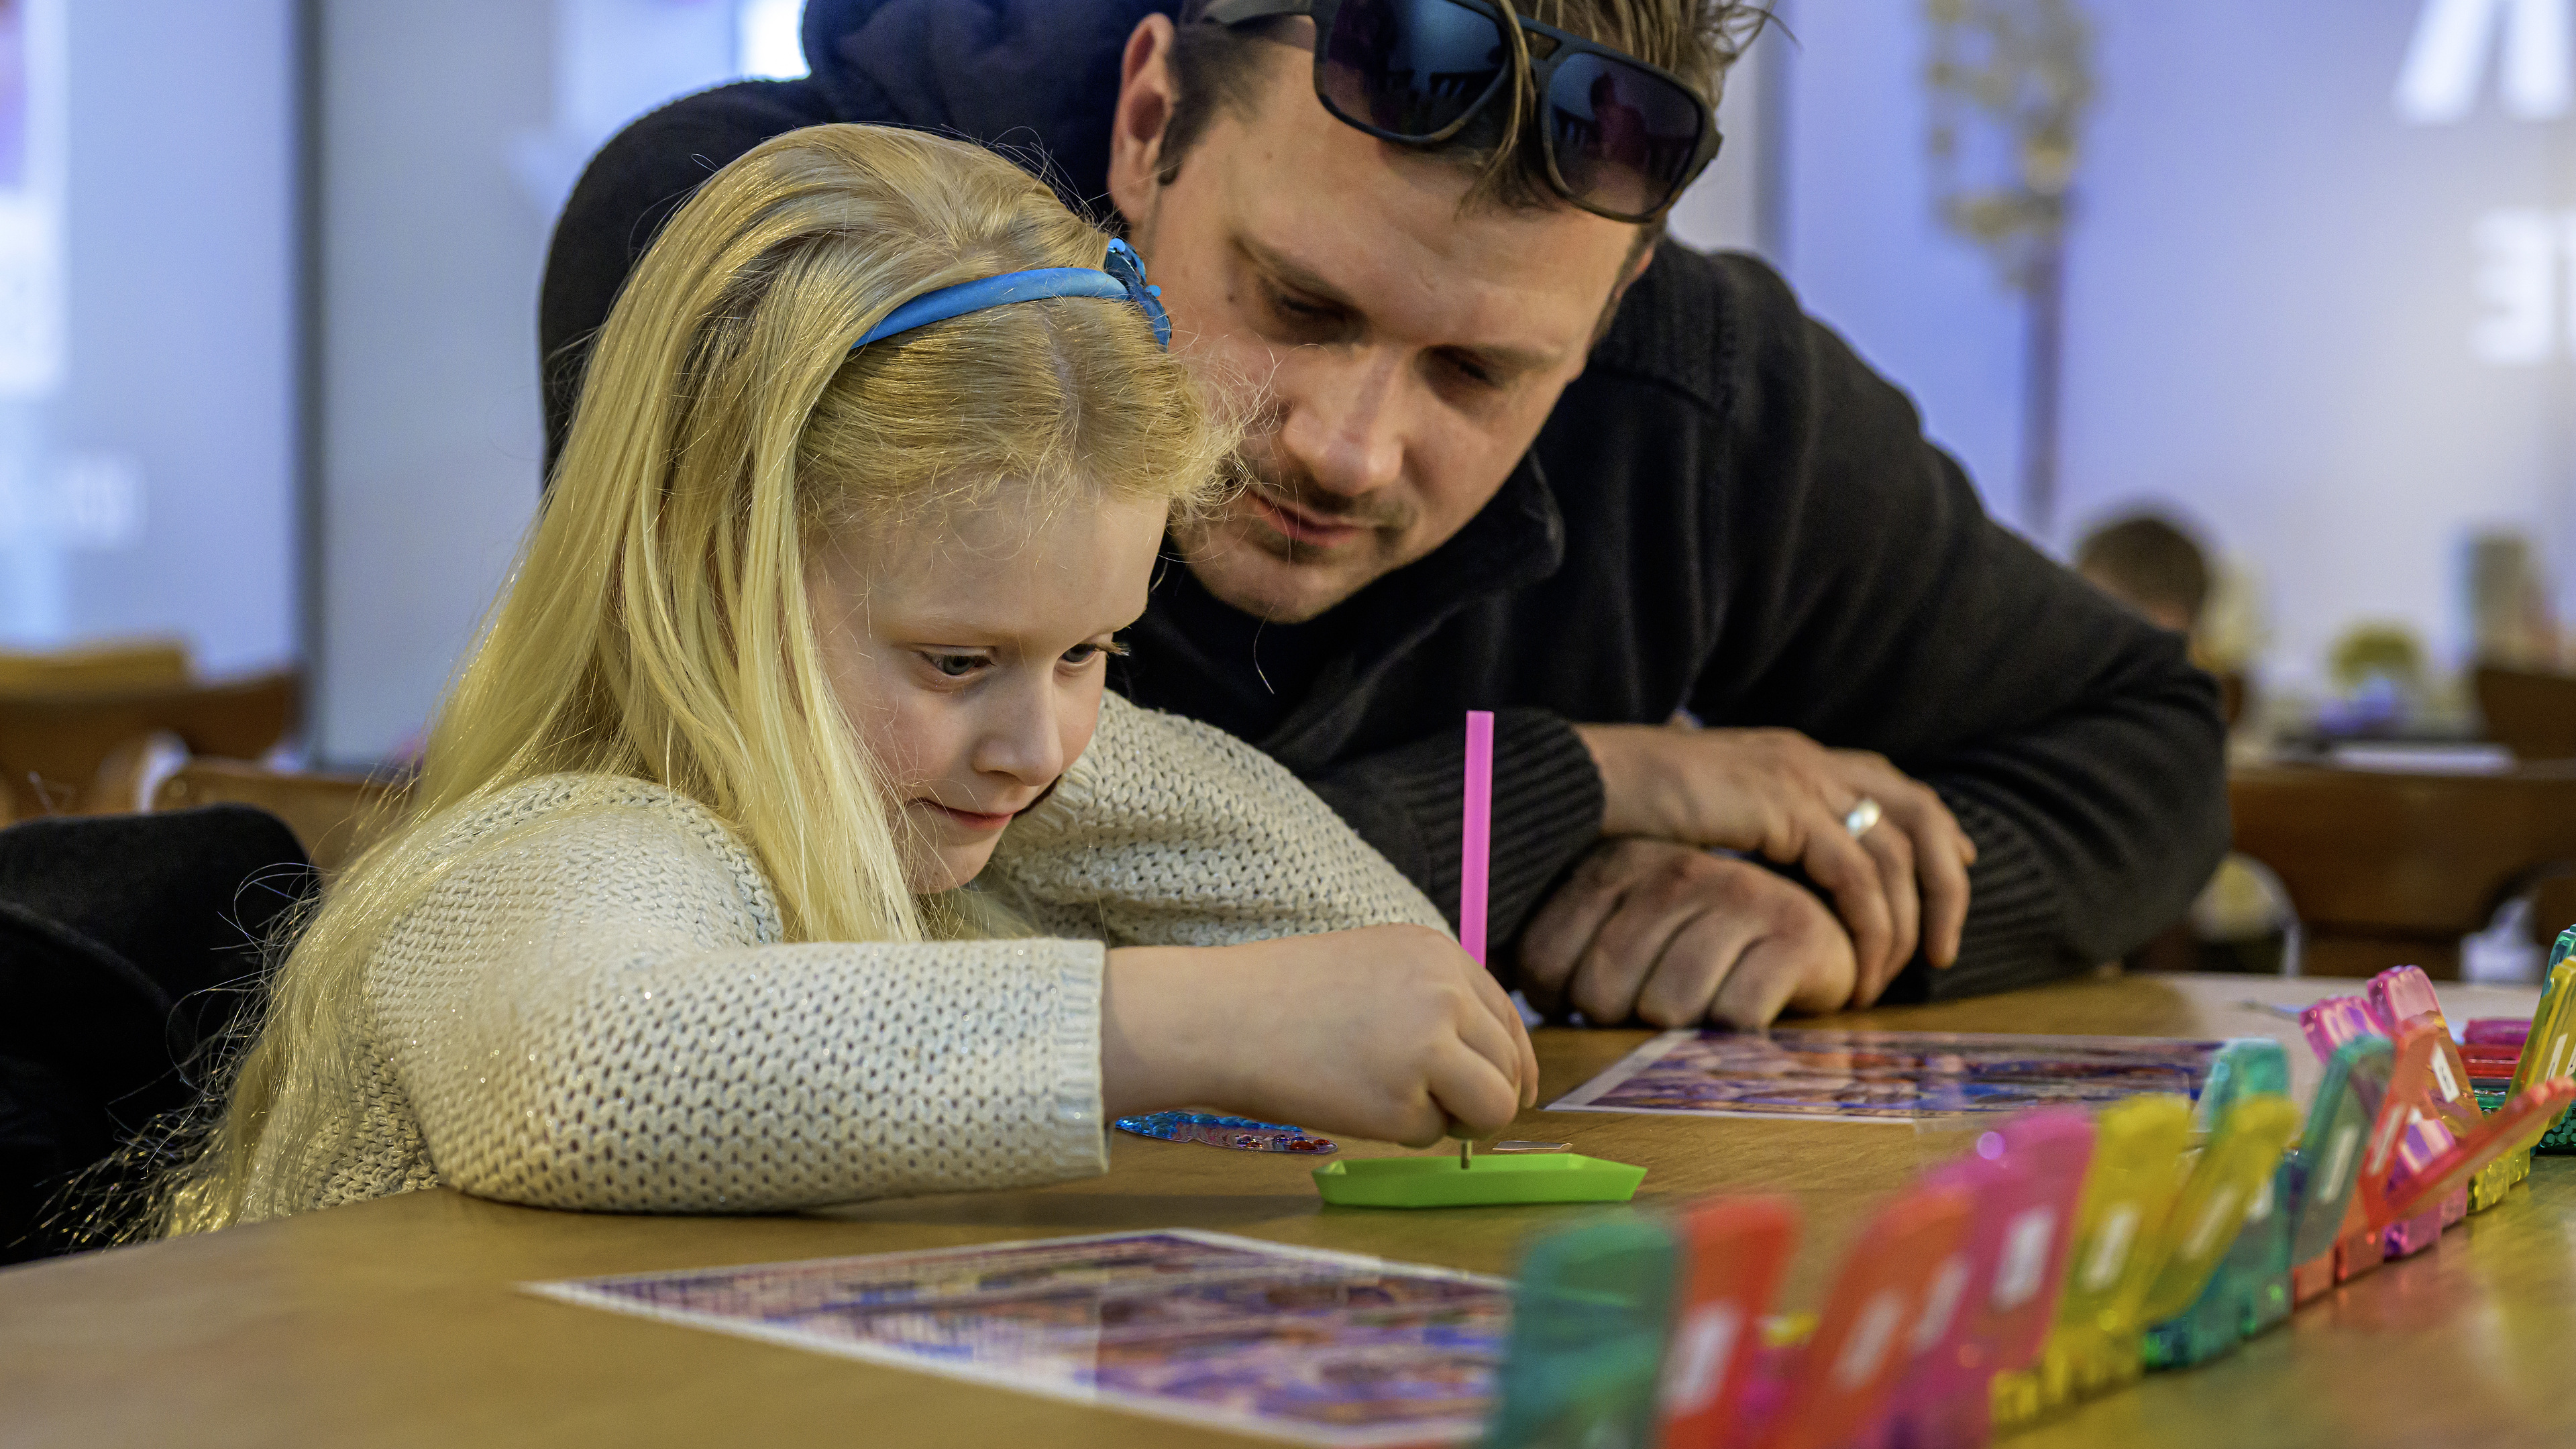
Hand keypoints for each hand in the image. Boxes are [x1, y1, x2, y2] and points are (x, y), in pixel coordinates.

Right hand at [1100, 924, 1537, 1146]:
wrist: (1220, 1018)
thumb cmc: (1281, 997)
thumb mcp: (1372, 968)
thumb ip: (1431, 999)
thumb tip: (1488, 1061)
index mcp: (1438, 953)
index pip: (1506, 1016)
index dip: (1512, 1062)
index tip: (1510, 1090)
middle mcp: (1446, 992)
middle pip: (1509, 1066)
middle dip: (1483, 1098)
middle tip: (1435, 1108)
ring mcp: (1431, 1044)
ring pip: (1494, 1106)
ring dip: (1454, 1119)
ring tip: (1394, 1103)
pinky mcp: (1406, 1099)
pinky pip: (1433, 1135)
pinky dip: (1401, 1134)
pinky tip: (1352, 1103)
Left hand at [1518, 840, 1858, 1027]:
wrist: (1813, 932)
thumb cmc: (1699, 943)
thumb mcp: (1623, 926)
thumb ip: (1558, 945)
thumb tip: (1489, 983)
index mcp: (1619, 860)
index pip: (1544, 956)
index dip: (1555, 1001)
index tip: (1580, 1003)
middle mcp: (1677, 869)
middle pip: (1602, 990)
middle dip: (1618, 1019)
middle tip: (1647, 1006)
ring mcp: (1740, 896)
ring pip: (1667, 1008)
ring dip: (1678, 1026)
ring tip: (1697, 1003)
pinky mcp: (1794, 935)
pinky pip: (1733, 1017)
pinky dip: (1732, 1030)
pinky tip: (1741, 1005)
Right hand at [1575, 723, 1975, 1005]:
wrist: (1585, 778)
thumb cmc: (1623, 808)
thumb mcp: (1703, 817)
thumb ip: (1744, 834)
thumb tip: (1758, 877)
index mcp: (1793, 757)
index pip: (1891, 784)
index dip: (1935, 831)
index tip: (1959, 872)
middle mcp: (1809, 761)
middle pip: (1919, 814)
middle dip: (1946, 883)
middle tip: (1944, 948)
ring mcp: (1801, 780)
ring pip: (1897, 853)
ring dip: (1907, 921)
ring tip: (1894, 979)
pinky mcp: (1785, 809)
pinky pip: (1855, 875)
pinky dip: (1869, 926)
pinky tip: (1857, 969)